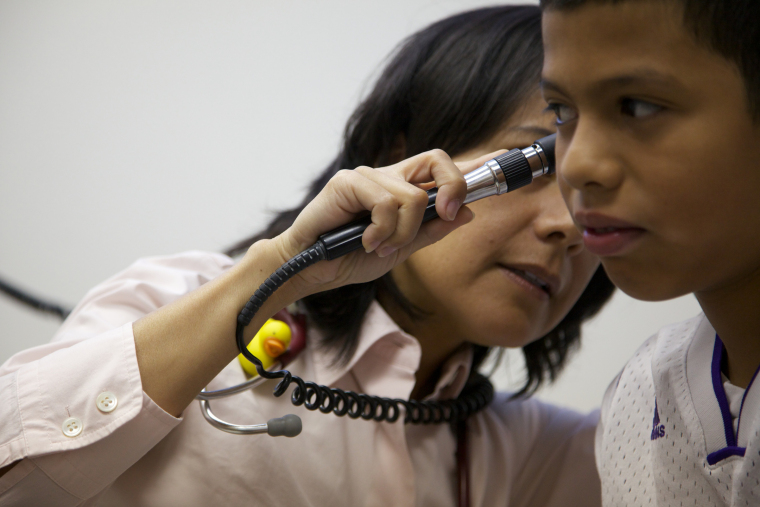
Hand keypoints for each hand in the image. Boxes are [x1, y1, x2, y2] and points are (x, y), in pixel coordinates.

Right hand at [261, 148, 503, 297]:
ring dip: (402, 232)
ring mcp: (367, 176)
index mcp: (401, 190)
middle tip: (447, 215)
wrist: (310, 270)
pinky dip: (382, 230)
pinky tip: (367, 242)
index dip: (474, 164)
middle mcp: (387, 176)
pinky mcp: (347, 182)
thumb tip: (466, 214)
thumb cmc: (349, 258)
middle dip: (454, 187)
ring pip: (413, 195)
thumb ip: (430, 232)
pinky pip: (386, 202)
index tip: (502, 161)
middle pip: (437, 159)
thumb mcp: (400, 250)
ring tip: (380, 247)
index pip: (442, 169)